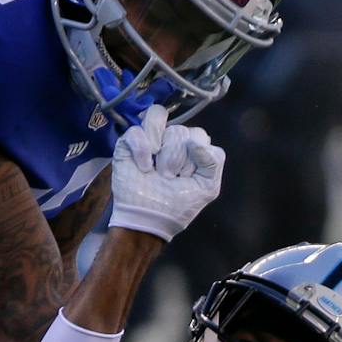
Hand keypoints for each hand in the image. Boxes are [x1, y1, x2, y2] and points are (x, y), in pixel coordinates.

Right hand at [108, 104, 224, 241]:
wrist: (149, 220)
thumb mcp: (208, 187)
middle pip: (179, 130)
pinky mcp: (127, 144)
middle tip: (168, 179)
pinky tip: (144, 168)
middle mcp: (171, 139)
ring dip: (160, 153)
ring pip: (159, 121)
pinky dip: (142, 149)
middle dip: (175, 160)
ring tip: (156, 172)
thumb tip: (194, 142)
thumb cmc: (178, 205)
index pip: (198, 134)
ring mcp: (149, 139)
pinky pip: (137, 131)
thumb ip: (214, 161)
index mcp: (191, 147)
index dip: (194, 158)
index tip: (186, 178)